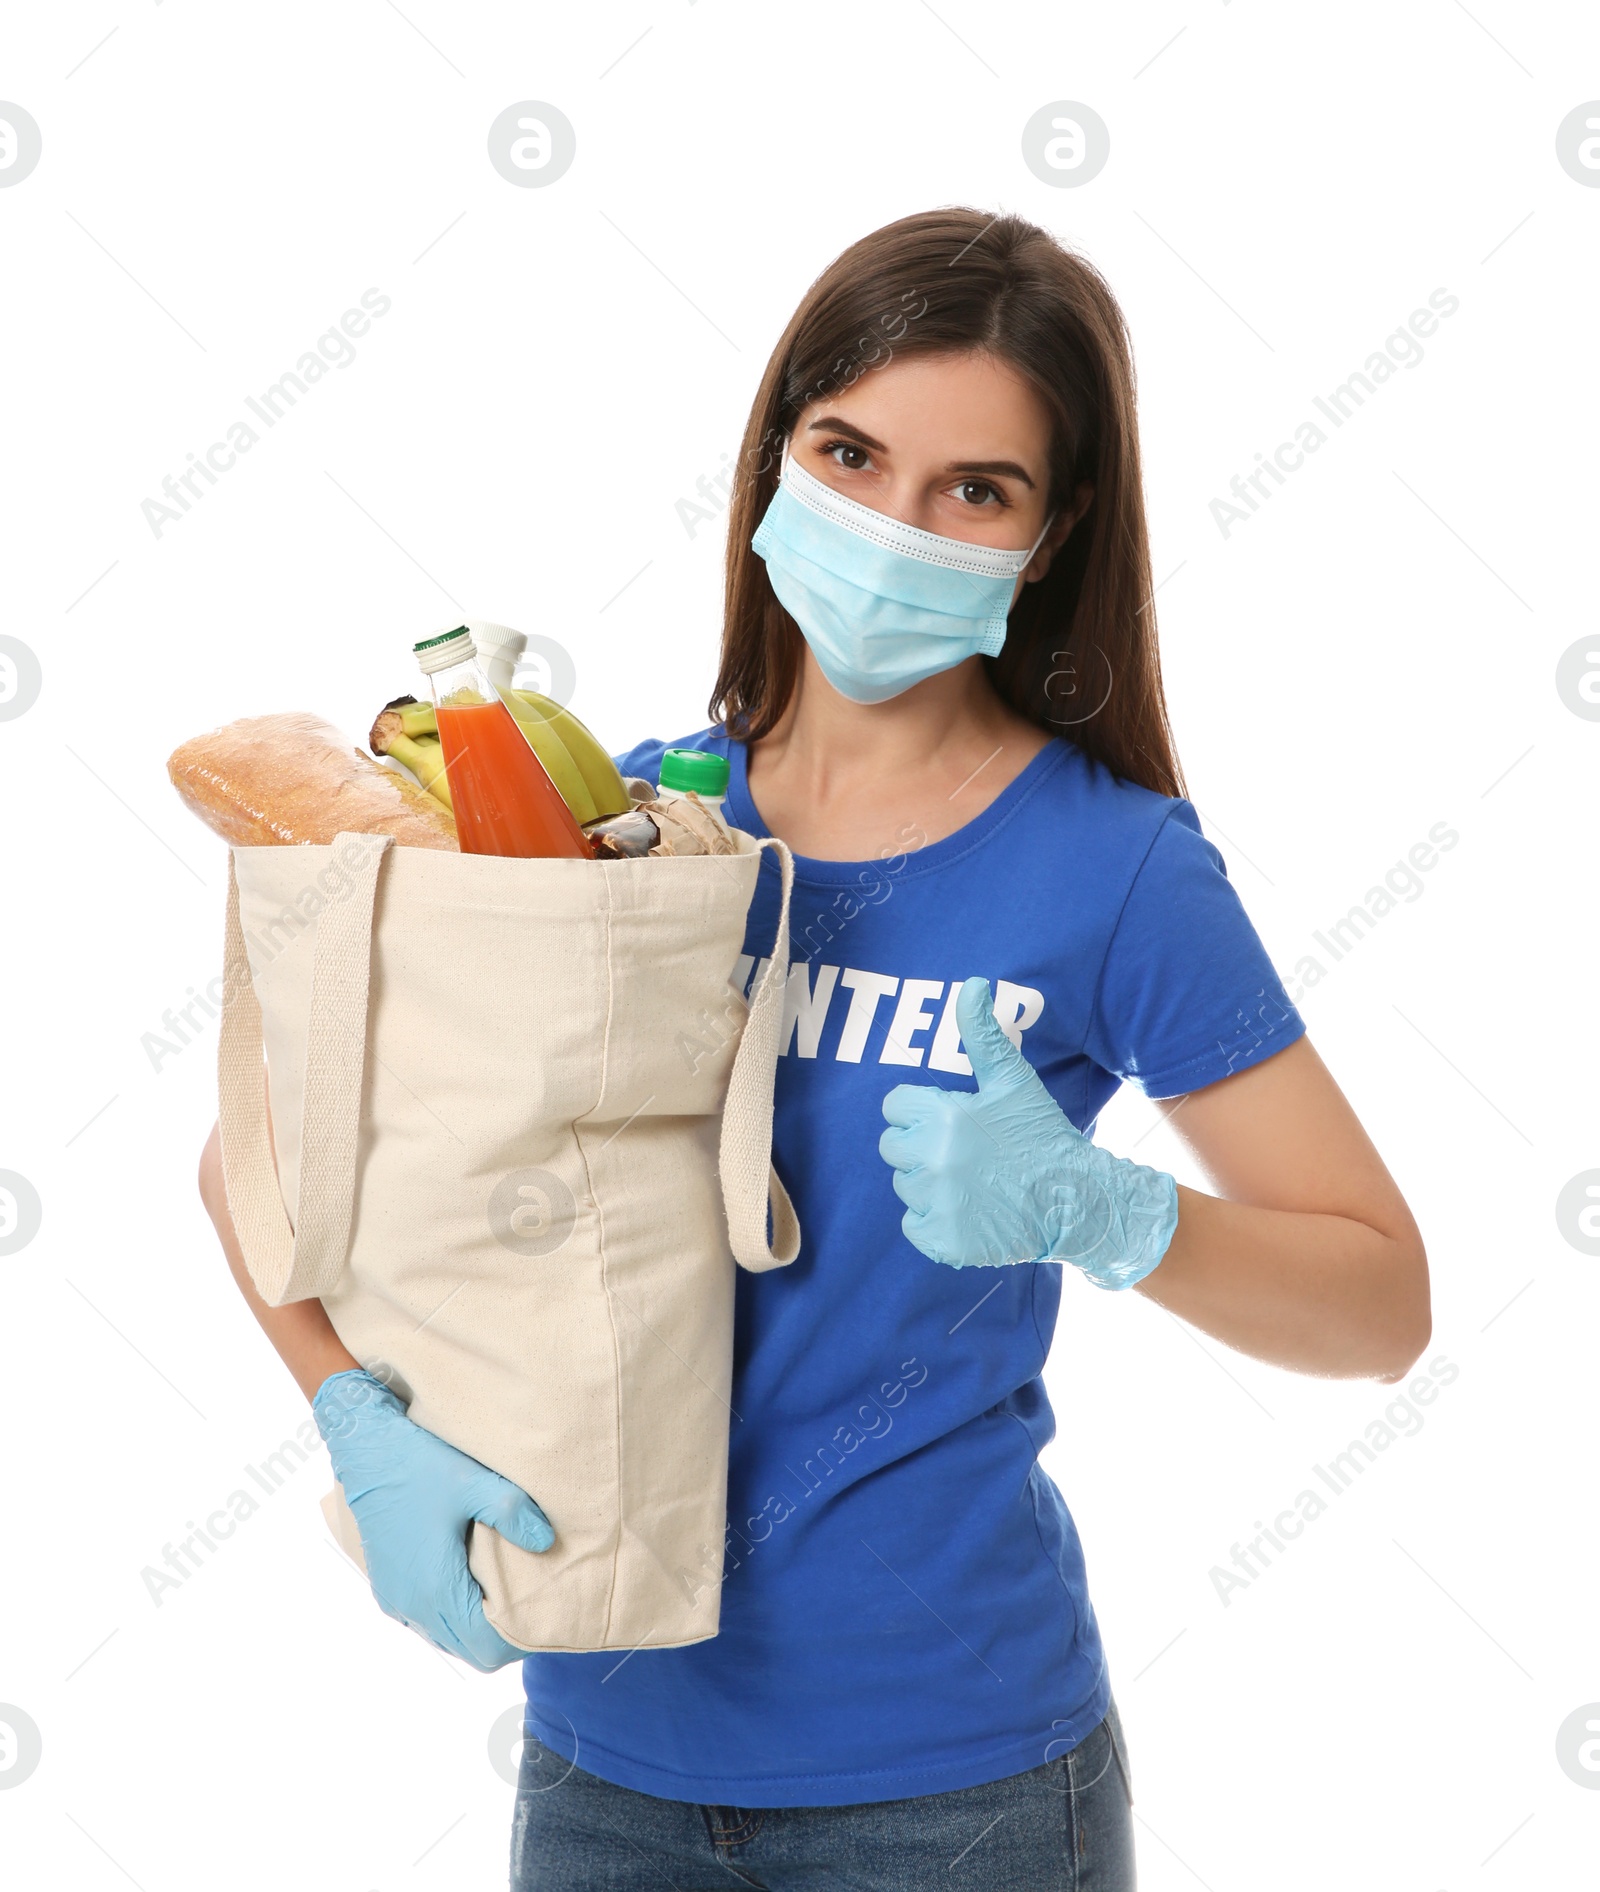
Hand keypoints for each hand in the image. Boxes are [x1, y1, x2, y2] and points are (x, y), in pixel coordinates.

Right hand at [312, 1368, 553, 1670]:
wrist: (366, 1450)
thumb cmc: (420, 1465)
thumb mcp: (474, 1482)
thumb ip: (513, 1513)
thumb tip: (546, 1542)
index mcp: (435, 1588)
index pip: (486, 1646)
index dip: (517, 1636)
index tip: (542, 1610)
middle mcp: (412, 1605)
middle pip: (468, 1650)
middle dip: (501, 1636)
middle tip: (530, 1602)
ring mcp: (395, 1599)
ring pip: (446, 1638)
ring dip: (474, 1626)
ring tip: (502, 1592)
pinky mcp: (387, 1587)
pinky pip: (425, 1621)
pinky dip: (451, 1615)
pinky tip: (469, 1581)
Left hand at [878, 977, 1177, 1287]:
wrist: (1077, 1201)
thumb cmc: (1042, 1134)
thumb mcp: (1013, 1080)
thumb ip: (983, 1033)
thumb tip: (973, 983)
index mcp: (943, 1117)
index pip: (894, 1106)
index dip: (923, 1110)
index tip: (955, 1120)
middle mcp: (933, 1160)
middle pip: (891, 1146)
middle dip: (920, 1145)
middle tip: (964, 1151)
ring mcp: (936, 1204)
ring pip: (904, 1185)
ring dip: (930, 1184)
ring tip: (974, 1181)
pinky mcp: (942, 1241)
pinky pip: (914, 1226)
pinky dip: (935, 1222)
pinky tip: (970, 1210)